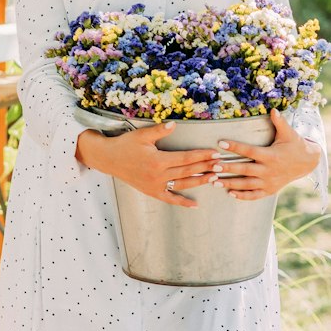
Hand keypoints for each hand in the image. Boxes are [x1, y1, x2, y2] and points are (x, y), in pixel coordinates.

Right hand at [76, 123, 219, 207]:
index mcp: (157, 161)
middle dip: (205, 167)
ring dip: (199, 182)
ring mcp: (155, 186)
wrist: (109, 159)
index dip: (201, 156)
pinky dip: (182, 202)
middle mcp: (158, 176)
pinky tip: (195, 205)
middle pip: (187, 171)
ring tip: (214, 178)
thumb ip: (159, 131)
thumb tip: (174, 125)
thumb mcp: (142, 135)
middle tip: (221, 165)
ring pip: (182, 185)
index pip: (185, 158)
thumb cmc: (126, 145)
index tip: (215, 153)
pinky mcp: (152, 192)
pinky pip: (170, 199)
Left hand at [213, 108, 321, 200]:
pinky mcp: (270, 190)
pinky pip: (255, 195)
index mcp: (271, 156)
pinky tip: (230, 193)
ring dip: (230, 184)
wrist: (307, 163)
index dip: (235, 147)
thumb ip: (280, 122)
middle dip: (228, 168)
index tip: (221, 143)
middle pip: (245, 170)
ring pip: (247, 184)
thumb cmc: (294, 144)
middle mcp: (269, 170)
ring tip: (215, 182)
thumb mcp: (289, 133)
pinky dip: (243, 196)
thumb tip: (274, 110)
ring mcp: (269, 182)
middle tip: (213, 166)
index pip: (250, 151)